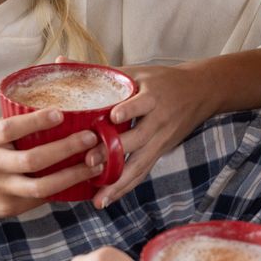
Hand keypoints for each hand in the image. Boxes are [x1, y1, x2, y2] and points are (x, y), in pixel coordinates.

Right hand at [0, 108, 103, 222]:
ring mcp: (0, 189)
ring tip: (95, 165)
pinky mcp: (7, 207)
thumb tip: (51, 107)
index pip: (11, 128)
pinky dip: (62, 191)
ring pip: (41, 186)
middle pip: (33, 159)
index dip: (36, 121)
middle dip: (66, 149)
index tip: (61, 113)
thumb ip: (11, 126)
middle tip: (91, 138)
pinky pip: (39, 200)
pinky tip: (80, 182)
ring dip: (72, 176)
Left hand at [91, 62, 214, 206]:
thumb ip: (98, 71)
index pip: (142, 103)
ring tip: (98, 195)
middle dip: (115, 152)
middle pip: (138, 138)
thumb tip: (59, 62)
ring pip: (140, 163)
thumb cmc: (161, 80)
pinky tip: (106, 199)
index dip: (130, 109)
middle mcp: (158, 120)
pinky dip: (125, 186)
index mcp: (153, 96)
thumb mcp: (135, 71)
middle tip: (90, 161)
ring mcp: (160, 139)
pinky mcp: (159, 152)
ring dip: (119, 180)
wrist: (200, 93)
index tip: (114, 116)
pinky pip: (142, 172)